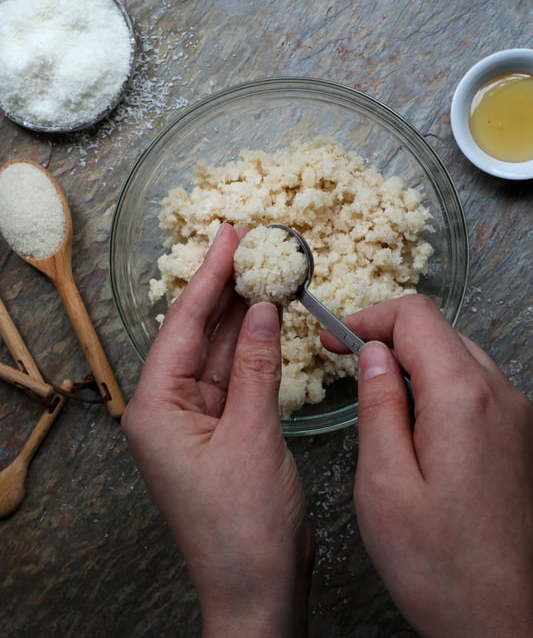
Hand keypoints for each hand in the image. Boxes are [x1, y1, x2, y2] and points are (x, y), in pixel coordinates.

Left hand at [122, 224, 313, 637]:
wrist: (258, 587)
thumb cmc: (244, 525)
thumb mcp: (253, 435)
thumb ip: (260, 367)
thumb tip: (265, 309)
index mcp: (157, 407)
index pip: (183, 325)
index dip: (208, 277)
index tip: (228, 236)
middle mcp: (169, 408)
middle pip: (199, 333)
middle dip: (224, 289)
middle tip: (248, 243)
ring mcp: (196, 418)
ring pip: (221, 352)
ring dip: (243, 315)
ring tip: (263, 269)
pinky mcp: (222, 429)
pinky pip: (237, 376)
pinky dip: (255, 349)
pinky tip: (269, 317)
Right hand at [322, 295, 532, 637]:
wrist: (505, 621)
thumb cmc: (441, 567)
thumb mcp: (384, 483)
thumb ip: (377, 405)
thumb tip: (374, 355)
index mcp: (462, 398)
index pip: (415, 316)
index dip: (368, 318)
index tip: (335, 339)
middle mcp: (500, 396)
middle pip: (438, 330)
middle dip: (387, 336)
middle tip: (346, 361)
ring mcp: (517, 415)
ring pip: (456, 355)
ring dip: (412, 360)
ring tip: (376, 394)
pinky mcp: (518, 436)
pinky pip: (474, 387)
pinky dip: (437, 385)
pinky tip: (414, 422)